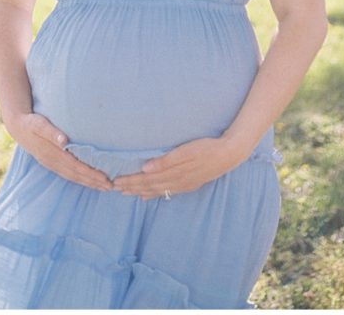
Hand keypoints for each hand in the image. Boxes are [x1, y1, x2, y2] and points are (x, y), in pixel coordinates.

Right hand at [9, 113, 113, 191]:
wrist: (17, 126)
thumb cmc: (31, 122)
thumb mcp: (39, 124)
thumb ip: (52, 132)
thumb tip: (64, 141)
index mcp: (53, 154)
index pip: (77, 167)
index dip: (91, 174)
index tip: (106, 179)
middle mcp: (53, 162)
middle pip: (77, 175)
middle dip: (94, 182)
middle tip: (111, 187)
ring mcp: (51, 164)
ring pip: (72, 177)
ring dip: (88, 182)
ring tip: (103, 187)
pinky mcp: (50, 163)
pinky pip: (67, 174)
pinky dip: (79, 178)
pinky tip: (87, 180)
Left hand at [112, 136, 248, 199]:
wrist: (228, 154)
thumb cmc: (206, 148)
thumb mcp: (186, 151)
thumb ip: (165, 161)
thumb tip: (145, 168)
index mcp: (173, 173)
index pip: (146, 179)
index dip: (130, 181)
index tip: (116, 182)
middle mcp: (176, 182)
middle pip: (149, 186)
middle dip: (131, 187)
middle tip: (115, 189)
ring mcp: (182, 185)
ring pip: (156, 190)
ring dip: (140, 191)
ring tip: (127, 193)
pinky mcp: (188, 184)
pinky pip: (166, 192)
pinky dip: (154, 194)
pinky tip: (147, 196)